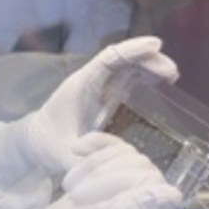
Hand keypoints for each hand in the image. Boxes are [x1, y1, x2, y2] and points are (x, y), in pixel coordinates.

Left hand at [15, 37, 177, 174]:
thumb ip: (81, 159)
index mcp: (81, 86)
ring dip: (148, 66)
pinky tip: (159, 82)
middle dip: (148, 59)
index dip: (131, 49)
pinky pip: (125, 77)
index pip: (108, 59)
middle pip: (121, 59)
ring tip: (171, 76)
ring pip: (126, 66)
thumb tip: (106, 164)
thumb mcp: (62, 155)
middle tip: (173, 73)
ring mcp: (98, 86)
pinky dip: (143, 75)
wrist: (36, 143)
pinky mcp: (103, 95)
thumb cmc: (47, 145)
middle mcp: (90, 81)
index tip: (156, 45)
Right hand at [34, 133, 180, 208]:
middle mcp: (156, 208)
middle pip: (140, 167)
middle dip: (100, 177)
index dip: (112, 184)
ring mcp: (140, 189)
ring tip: (70, 186)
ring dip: (93, 165)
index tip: (78, 198)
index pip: (150, 186)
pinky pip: (117, 147)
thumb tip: (173, 195)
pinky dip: (96, 144)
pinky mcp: (122, 174)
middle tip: (73, 196)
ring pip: (128, 154)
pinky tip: (77, 149)